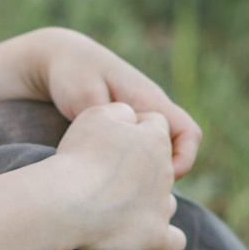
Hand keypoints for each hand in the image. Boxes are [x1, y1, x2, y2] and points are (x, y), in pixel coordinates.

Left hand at [24, 29, 201, 176]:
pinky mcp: (123, 130)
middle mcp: (150, 112)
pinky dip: (130, 168)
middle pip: (177, 150)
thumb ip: (104, 120)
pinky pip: (138, 153)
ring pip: (156, 154)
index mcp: (150, 100)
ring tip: (117, 188)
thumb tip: (117, 150)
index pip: (189, 133)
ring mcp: (139, 121)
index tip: (158, 178)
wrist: (59, 58)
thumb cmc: (72, 73)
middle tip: (132, 191)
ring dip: (145, 173)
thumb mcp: (84, 95)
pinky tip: (105, 177)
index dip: (183, 160)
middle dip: (161, 174)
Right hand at [52, 102, 186, 249]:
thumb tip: (132, 119)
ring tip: (119, 207)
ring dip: (150, 201)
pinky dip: (165, 238)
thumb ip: (121, 112)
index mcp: (155, 139)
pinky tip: (147, 235)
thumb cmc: (79, 156)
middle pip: (160, 165)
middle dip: (139, 168)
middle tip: (105, 175)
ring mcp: (162, 206)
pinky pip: (175, 240)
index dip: (133, 130)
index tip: (108, 141)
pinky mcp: (155, 236)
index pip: (155, 125)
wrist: (69, 201)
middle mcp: (165, 172)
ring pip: (167, 201)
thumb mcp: (96, 114)